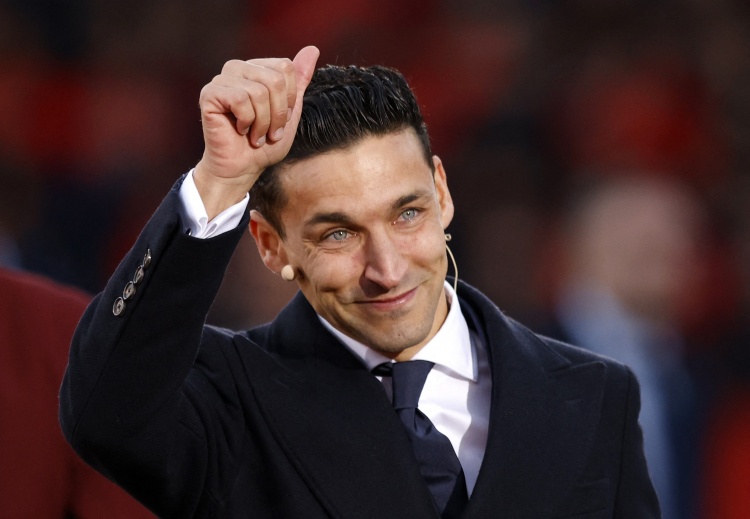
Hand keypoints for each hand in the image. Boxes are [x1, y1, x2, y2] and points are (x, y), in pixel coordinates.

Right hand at [194, 46, 319, 218]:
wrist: (242, 168)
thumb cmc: (265, 143)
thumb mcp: (290, 112)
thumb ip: (299, 81)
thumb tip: (312, 49)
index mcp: (257, 69)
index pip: (286, 67)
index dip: (289, 100)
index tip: (280, 120)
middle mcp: (238, 68)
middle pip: (275, 79)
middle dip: (278, 114)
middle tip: (269, 132)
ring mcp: (222, 79)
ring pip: (258, 91)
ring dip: (263, 122)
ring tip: (255, 135)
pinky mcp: (209, 93)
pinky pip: (240, 99)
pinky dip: (247, 121)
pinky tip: (240, 130)